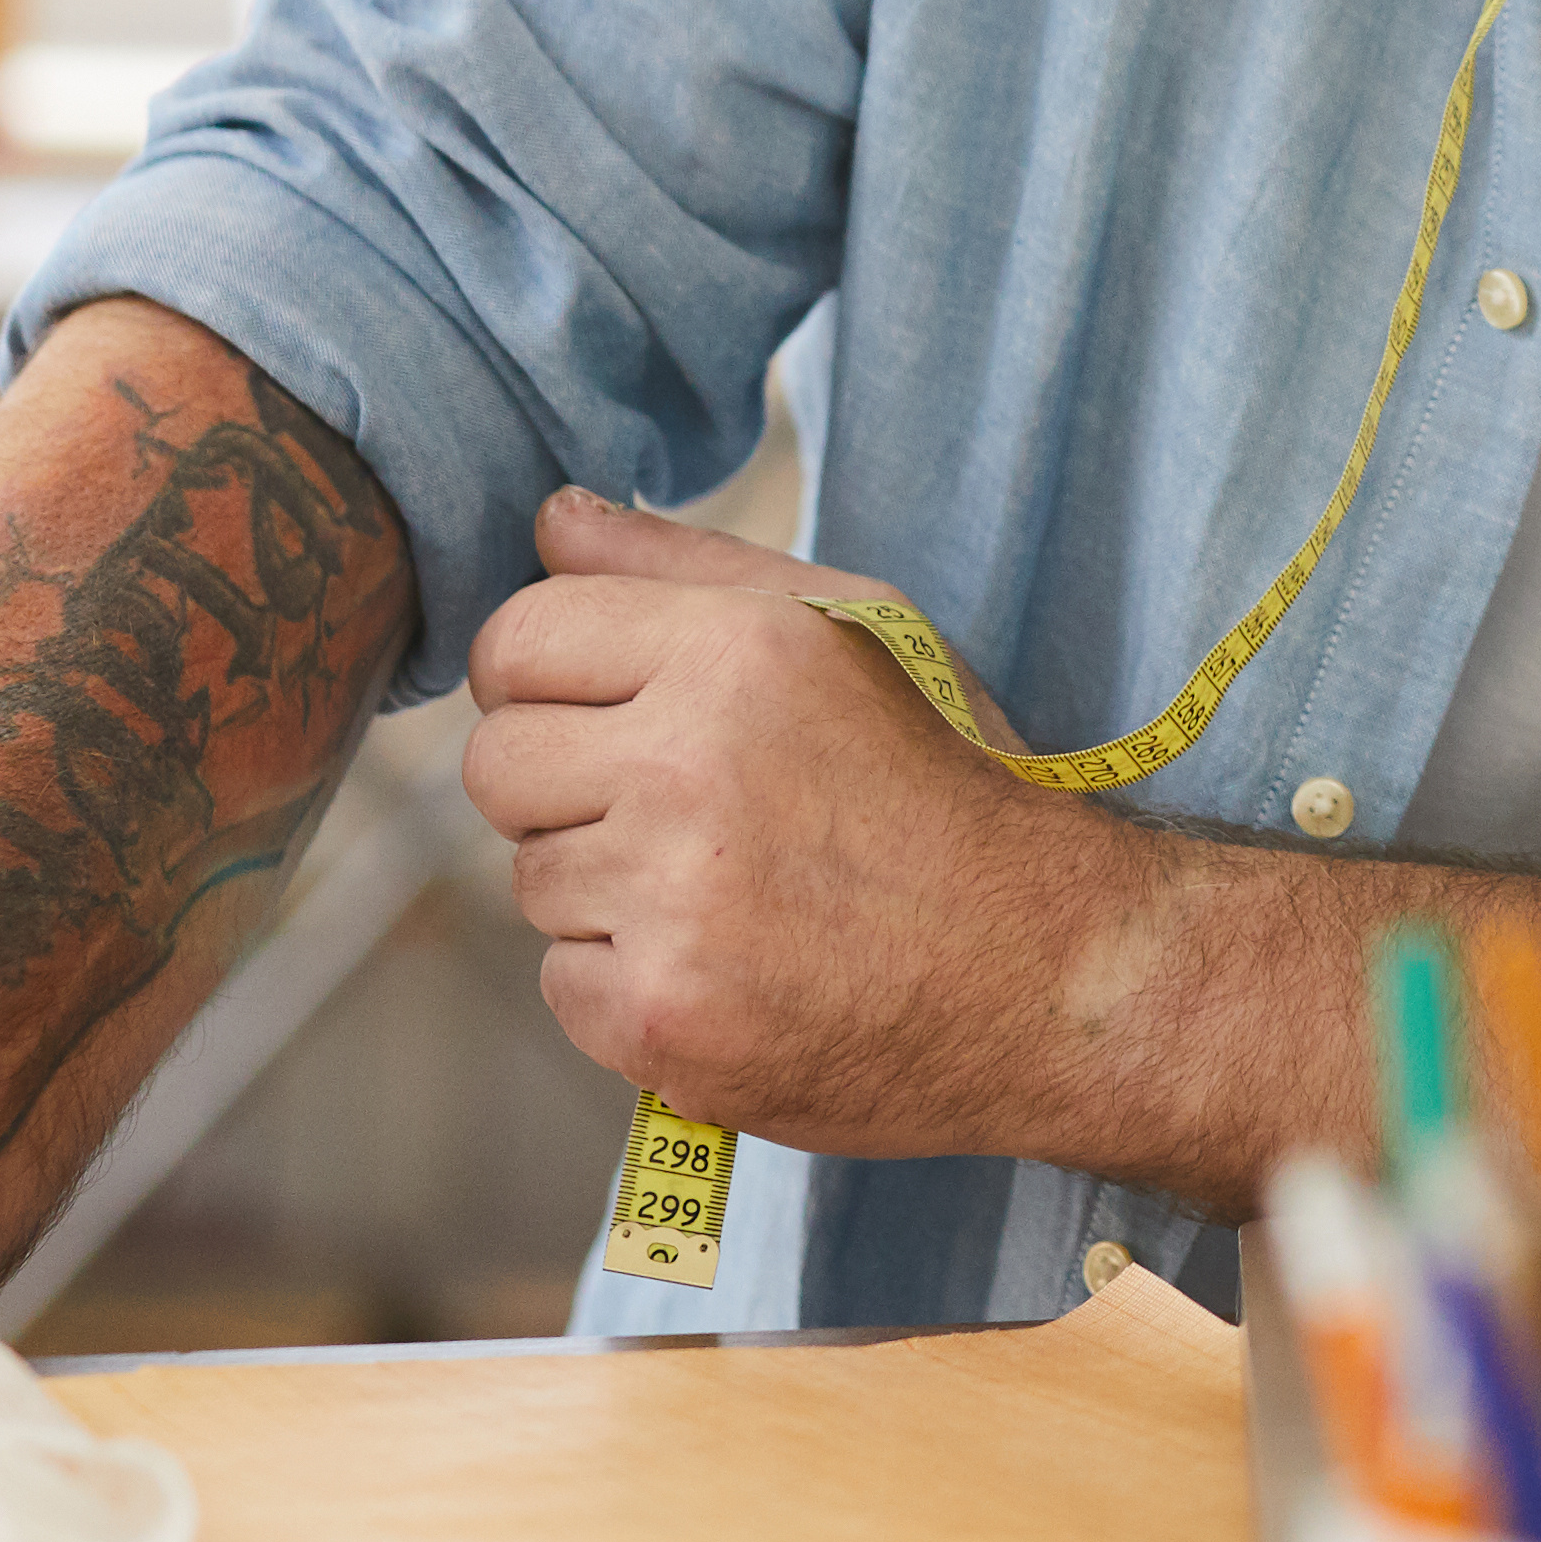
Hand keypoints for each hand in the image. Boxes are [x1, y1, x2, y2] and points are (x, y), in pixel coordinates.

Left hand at [462, 492, 1132, 1161]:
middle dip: (562, 787)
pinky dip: (630, 985)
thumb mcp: (856, 631)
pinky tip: (731, 968)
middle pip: (494, 764)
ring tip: (730, 891)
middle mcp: (690, 767)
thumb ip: (689, 568)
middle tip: (673, 811)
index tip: (606, 714)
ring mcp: (671, 902)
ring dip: (606, 890)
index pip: (516, 640)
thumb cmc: (951, 784)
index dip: (546, 679)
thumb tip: (550, 521)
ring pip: (530, 880)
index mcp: (735, 653)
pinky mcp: (659, 1020)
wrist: (1046, 971)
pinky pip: (564, 983)